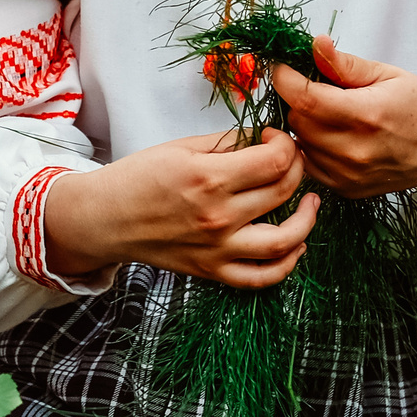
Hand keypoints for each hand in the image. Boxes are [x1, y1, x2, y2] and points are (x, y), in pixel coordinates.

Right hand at [42, 128, 318, 288]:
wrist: (105, 218)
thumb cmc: (138, 177)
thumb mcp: (181, 147)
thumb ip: (228, 142)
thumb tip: (266, 139)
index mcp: (208, 178)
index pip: (274, 160)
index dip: (285, 144)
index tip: (276, 139)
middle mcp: (217, 216)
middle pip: (283, 192)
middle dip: (297, 169)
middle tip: (292, 161)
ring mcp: (217, 249)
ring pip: (284, 240)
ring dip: (307, 219)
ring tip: (310, 202)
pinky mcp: (213, 271)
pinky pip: (262, 277)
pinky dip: (287, 263)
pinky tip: (296, 244)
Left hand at [273, 37, 416, 200]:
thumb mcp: (388, 74)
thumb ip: (346, 63)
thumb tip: (315, 44)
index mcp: (367, 115)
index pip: (305, 98)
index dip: (286, 79)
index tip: (285, 67)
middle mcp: (356, 151)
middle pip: (298, 121)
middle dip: (298, 100)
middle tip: (314, 87)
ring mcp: (350, 175)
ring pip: (299, 144)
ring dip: (303, 124)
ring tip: (328, 112)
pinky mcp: (347, 190)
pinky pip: (308, 165)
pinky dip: (311, 147)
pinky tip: (331, 135)